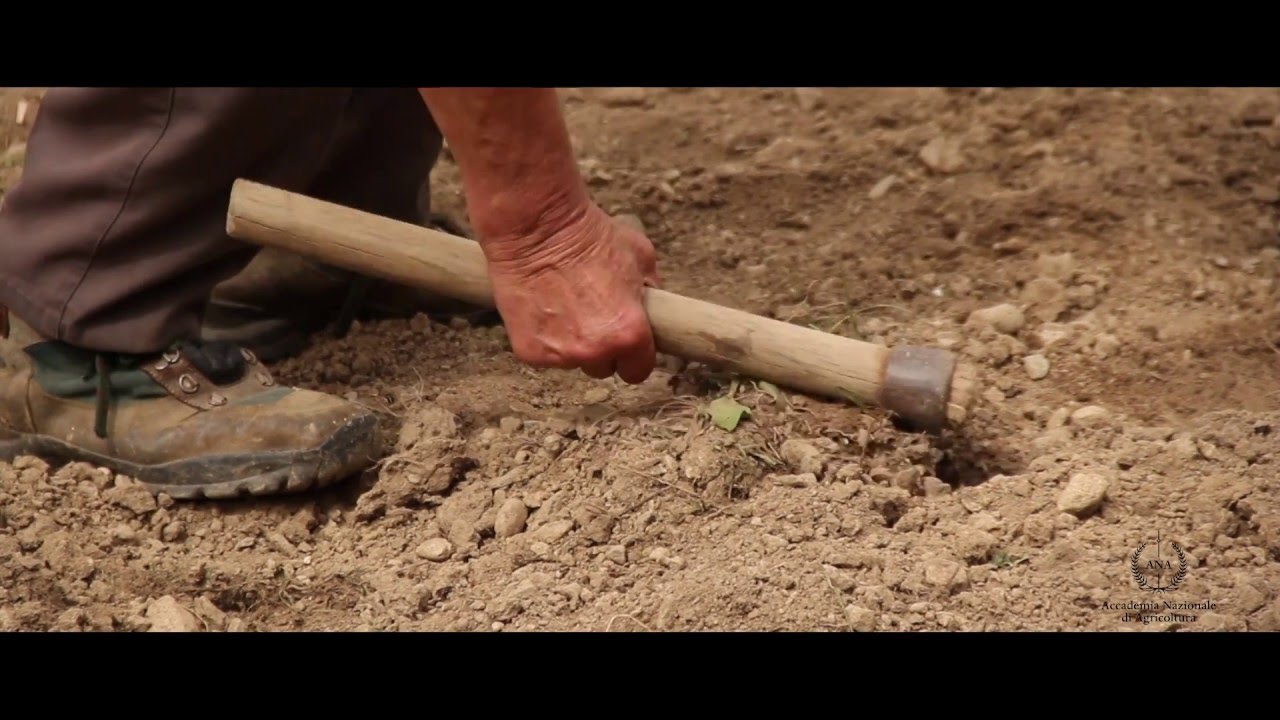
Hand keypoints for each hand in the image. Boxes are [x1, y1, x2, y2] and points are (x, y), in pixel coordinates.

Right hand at [484, 202, 660, 383]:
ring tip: (563, 305)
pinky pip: (543, 353)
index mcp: (629, 335)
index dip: (633, 356)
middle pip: (603, 367)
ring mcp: (559, 355)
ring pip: (572, 360)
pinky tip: (543, 307)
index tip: (626, 343)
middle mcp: (594, 351)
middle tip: (591, 314)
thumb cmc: (589, 236)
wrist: (537, 228)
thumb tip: (652, 307)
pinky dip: (543, 337)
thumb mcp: (640, 256)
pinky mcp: (529, 352)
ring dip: (571, 342)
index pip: (638, 370)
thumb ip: (649, 291)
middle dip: (600, 347)